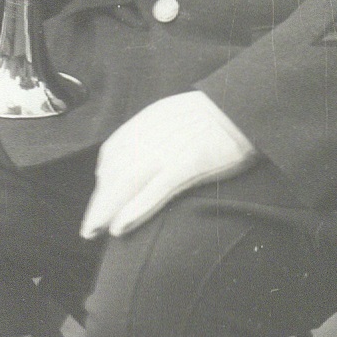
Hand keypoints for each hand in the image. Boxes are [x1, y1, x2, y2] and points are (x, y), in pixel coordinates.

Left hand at [80, 89, 251, 238]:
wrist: (248, 104)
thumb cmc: (220, 114)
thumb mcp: (179, 114)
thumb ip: (159, 131)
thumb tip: (145, 150)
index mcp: (148, 121)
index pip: (113, 154)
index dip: (104, 180)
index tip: (100, 200)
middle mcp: (150, 134)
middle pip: (114, 172)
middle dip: (99, 202)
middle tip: (89, 228)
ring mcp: (169, 149)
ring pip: (126, 183)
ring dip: (105, 210)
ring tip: (94, 232)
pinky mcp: (189, 163)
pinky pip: (155, 190)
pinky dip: (135, 209)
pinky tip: (120, 227)